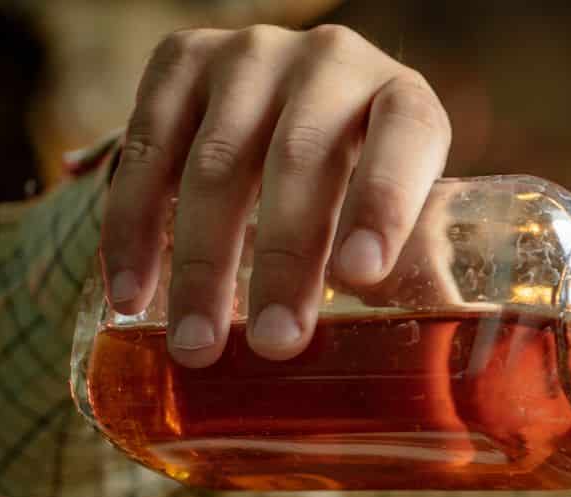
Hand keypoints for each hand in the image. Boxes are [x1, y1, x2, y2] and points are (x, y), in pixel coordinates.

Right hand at [100, 25, 451, 365]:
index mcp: (404, 100)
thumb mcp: (407, 216)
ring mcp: (249, 55)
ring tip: (196, 345)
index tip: (360, 276)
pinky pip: (144, 150)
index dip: (383, 204)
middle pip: (302, 159)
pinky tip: (131, 294)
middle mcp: (331, 62)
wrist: (289, 107)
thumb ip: (420, 276)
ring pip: (215, 161)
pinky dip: (133, 229)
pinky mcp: (179, 61)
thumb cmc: (364, 181)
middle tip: (274, 343)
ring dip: (200, 262)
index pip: (405, 140)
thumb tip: (439, 367)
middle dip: (284, 260)